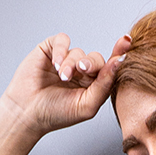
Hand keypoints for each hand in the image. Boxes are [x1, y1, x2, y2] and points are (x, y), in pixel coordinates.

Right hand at [2, 31, 132, 135]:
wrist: (28, 112)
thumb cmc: (57, 113)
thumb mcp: (87, 105)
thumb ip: (105, 85)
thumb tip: (119, 62)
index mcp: (94, 85)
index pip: (110, 68)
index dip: (119, 53)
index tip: (127, 41)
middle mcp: (82, 72)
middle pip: (96, 58)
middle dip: (90, 64)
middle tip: (82, 71)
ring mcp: (67, 59)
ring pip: (79, 52)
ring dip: (71, 64)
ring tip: (62, 77)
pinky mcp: (51, 49)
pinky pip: (63, 41)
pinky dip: (62, 51)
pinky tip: (56, 65)